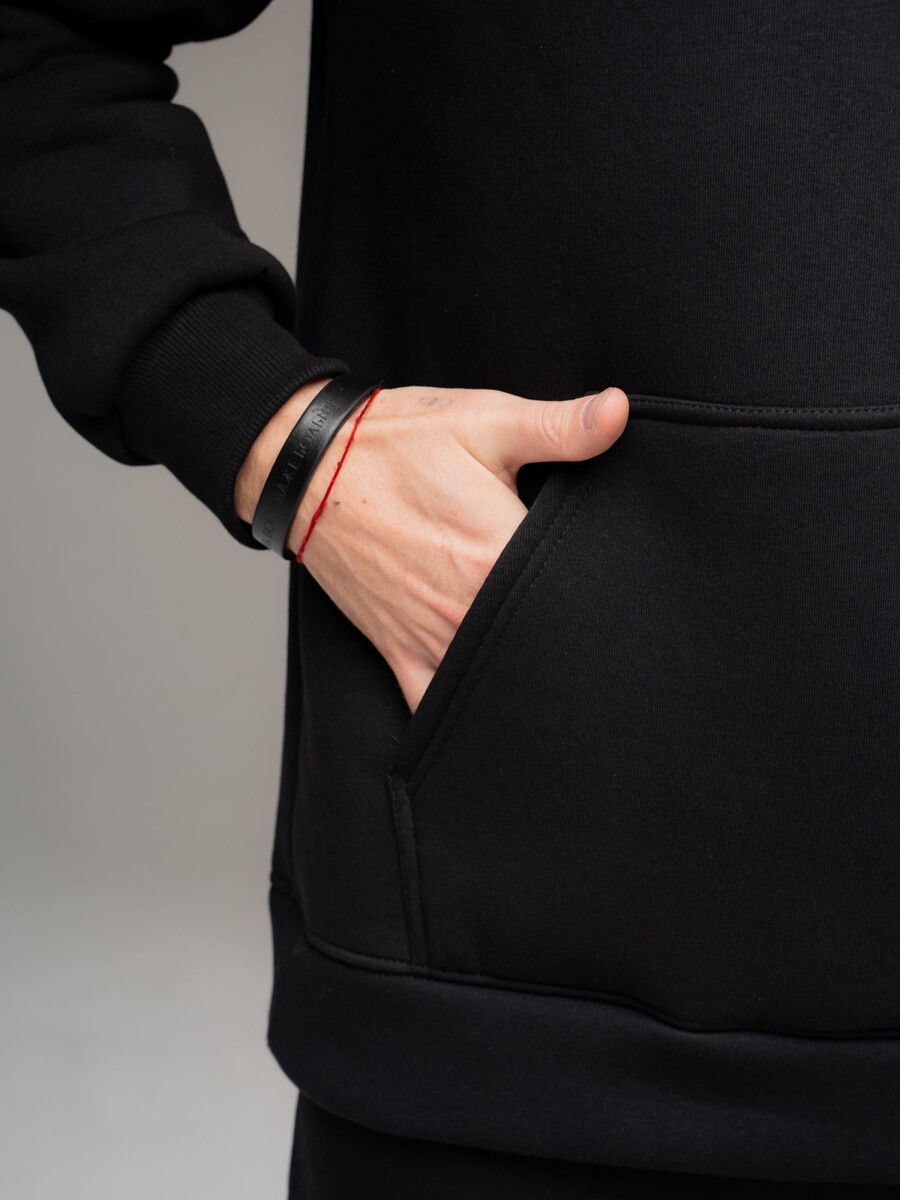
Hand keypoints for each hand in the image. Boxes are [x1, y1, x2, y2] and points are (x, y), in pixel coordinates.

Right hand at [236, 379, 628, 713]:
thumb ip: (560, 426)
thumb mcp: (485, 421)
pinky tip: (497, 715)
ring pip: (499, 681)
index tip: (622, 588)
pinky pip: (435, 707)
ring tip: (557, 662)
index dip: (608, 590)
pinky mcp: (401, 652)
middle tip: (597, 626)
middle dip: (571, 634)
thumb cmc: (397, 443)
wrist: (309, 468)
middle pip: (544, 643)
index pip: (578, 592)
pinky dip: (466, 714)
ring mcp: (433, 637)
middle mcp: (469, 610)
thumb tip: (621, 410)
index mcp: (500, 554)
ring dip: (527, 673)